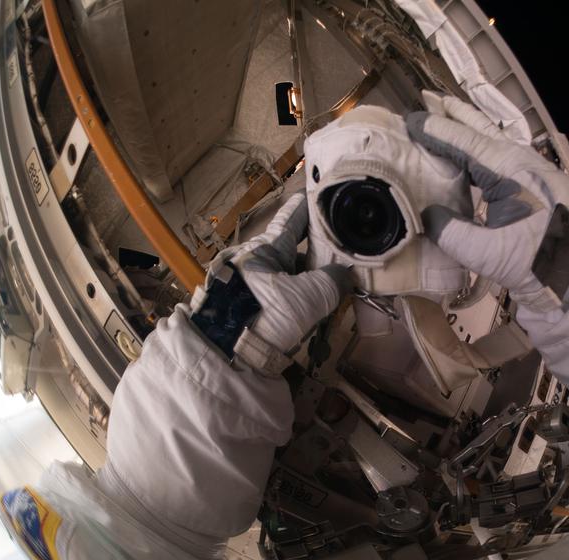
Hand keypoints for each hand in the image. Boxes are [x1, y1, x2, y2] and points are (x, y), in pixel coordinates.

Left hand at [206, 191, 350, 356]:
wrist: (225, 356)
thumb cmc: (266, 316)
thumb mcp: (309, 298)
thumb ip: (333, 282)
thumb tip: (344, 275)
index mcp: (267, 247)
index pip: (292, 217)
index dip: (307, 206)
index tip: (316, 194)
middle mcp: (253, 259)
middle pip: (291, 250)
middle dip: (315, 255)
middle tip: (338, 260)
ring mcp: (245, 283)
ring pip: (283, 276)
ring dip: (305, 283)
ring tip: (328, 296)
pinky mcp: (241, 307)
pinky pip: (274, 295)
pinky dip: (292, 300)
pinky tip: (307, 315)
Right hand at [406, 94, 568, 300]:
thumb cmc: (537, 262)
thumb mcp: (486, 254)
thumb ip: (450, 233)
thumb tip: (427, 214)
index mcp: (508, 171)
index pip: (463, 143)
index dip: (435, 131)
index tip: (410, 121)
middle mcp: (520, 160)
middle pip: (480, 129)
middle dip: (453, 114)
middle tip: (428, 100)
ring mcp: (532, 168)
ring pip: (493, 138)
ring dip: (468, 128)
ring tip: (447, 117)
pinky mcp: (537, 181)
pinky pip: (502, 153)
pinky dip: (481, 146)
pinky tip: (472, 153)